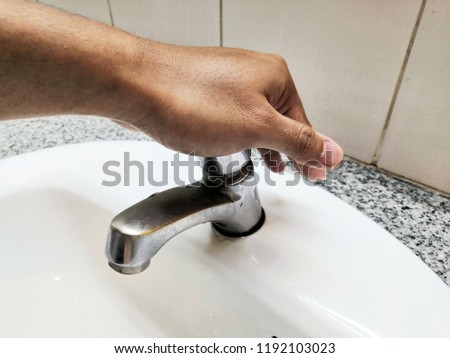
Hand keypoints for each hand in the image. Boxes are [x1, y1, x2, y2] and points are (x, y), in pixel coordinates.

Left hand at [113, 44, 342, 179]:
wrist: (137, 86)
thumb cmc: (191, 101)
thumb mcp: (257, 128)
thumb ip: (297, 141)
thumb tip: (330, 151)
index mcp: (274, 77)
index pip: (303, 124)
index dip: (309, 153)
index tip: (314, 174)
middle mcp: (253, 74)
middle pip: (281, 120)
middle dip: (285, 149)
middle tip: (292, 173)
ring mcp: (227, 82)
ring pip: (255, 119)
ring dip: (263, 144)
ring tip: (267, 165)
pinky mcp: (205, 91)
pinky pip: (232, 117)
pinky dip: (239, 136)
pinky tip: (235, 148)